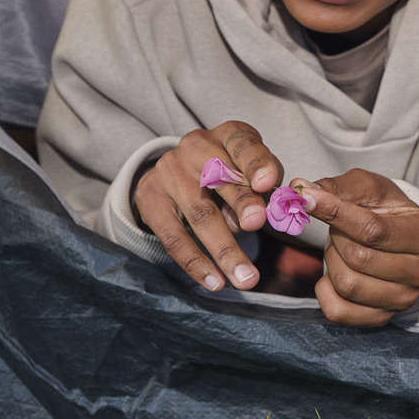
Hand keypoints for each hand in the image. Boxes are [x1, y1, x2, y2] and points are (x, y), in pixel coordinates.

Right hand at [133, 122, 283, 291]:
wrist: (177, 172)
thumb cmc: (230, 171)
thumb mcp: (251, 170)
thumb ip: (259, 190)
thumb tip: (252, 220)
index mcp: (228, 136)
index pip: (244, 145)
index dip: (257, 163)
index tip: (268, 182)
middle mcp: (195, 147)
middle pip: (221, 179)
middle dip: (242, 204)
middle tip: (257, 225)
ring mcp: (169, 172)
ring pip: (200, 214)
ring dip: (224, 249)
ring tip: (245, 278)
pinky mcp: (150, 200)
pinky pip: (173, 238)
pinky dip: (195, 263)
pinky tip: (214, 282)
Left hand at [301, 171, 418, 326]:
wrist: (397, 238)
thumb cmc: (384, 210)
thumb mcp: (369, 188)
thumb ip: (337, 187)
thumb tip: (300, 188)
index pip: (373, 230)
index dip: (335, 213)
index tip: (306, 198)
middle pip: (358, 258)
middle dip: (337, 239)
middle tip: (340, 230)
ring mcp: (404, 299)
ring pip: (347, 284)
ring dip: (332, 262)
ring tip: (341, 250)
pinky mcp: (382, 318)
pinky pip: (338, 311)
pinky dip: (325, 290)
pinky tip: (334, 273)